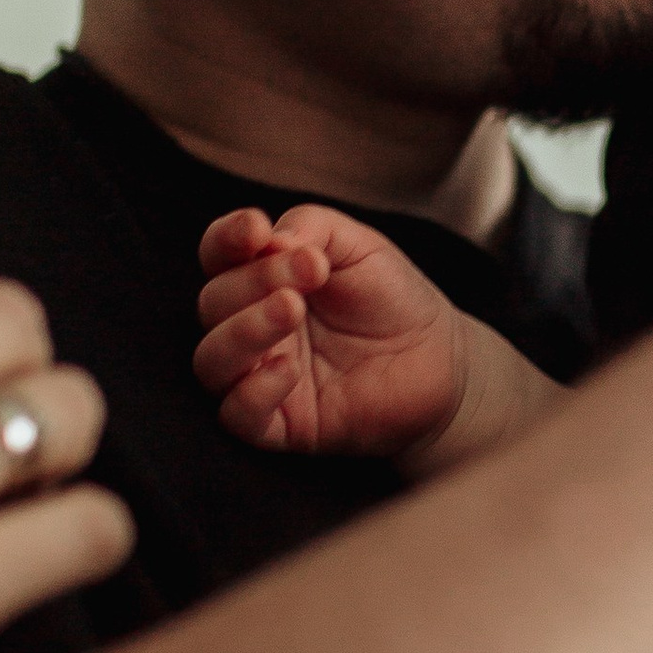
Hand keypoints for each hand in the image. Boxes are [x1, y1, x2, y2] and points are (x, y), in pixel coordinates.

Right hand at [195, 206, 469, 456]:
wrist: (440, 358)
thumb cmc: (392, 298)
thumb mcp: (359, 246)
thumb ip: (311, 227)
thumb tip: (267, 240)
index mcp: (261, 279)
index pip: (217, 256)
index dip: (225, 240)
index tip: (256, 229)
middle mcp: (251, 326)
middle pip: (214, 303)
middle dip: (255, 280)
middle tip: (311, 271)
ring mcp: (261, 376)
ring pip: (212, 360)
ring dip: (244, 331)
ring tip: (291, 308)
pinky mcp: (281, 425)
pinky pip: (238, 416)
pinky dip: (253, 392)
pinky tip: (288, 369)